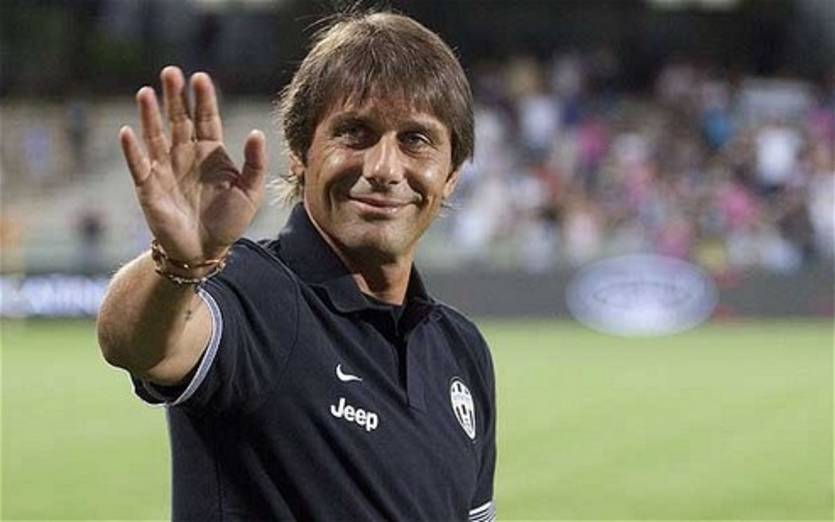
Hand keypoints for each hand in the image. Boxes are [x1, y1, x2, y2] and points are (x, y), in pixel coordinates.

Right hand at [120, 66, 266, 263]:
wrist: (205, 251)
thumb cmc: (229, 221)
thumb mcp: (250, 192)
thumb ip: (255, 163)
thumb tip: (257, 133)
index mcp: (210, 151)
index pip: (206, 118)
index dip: (203, 99)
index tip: (200, 77)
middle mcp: (185, 154)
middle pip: (178, 119)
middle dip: (174, 97)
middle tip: (170, 72)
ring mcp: (165, 168)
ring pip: (155, 136)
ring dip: (150, 115)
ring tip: (147, 93)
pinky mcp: (148, 187)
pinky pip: (138, 165)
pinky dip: (132, 150)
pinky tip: (127, 132)